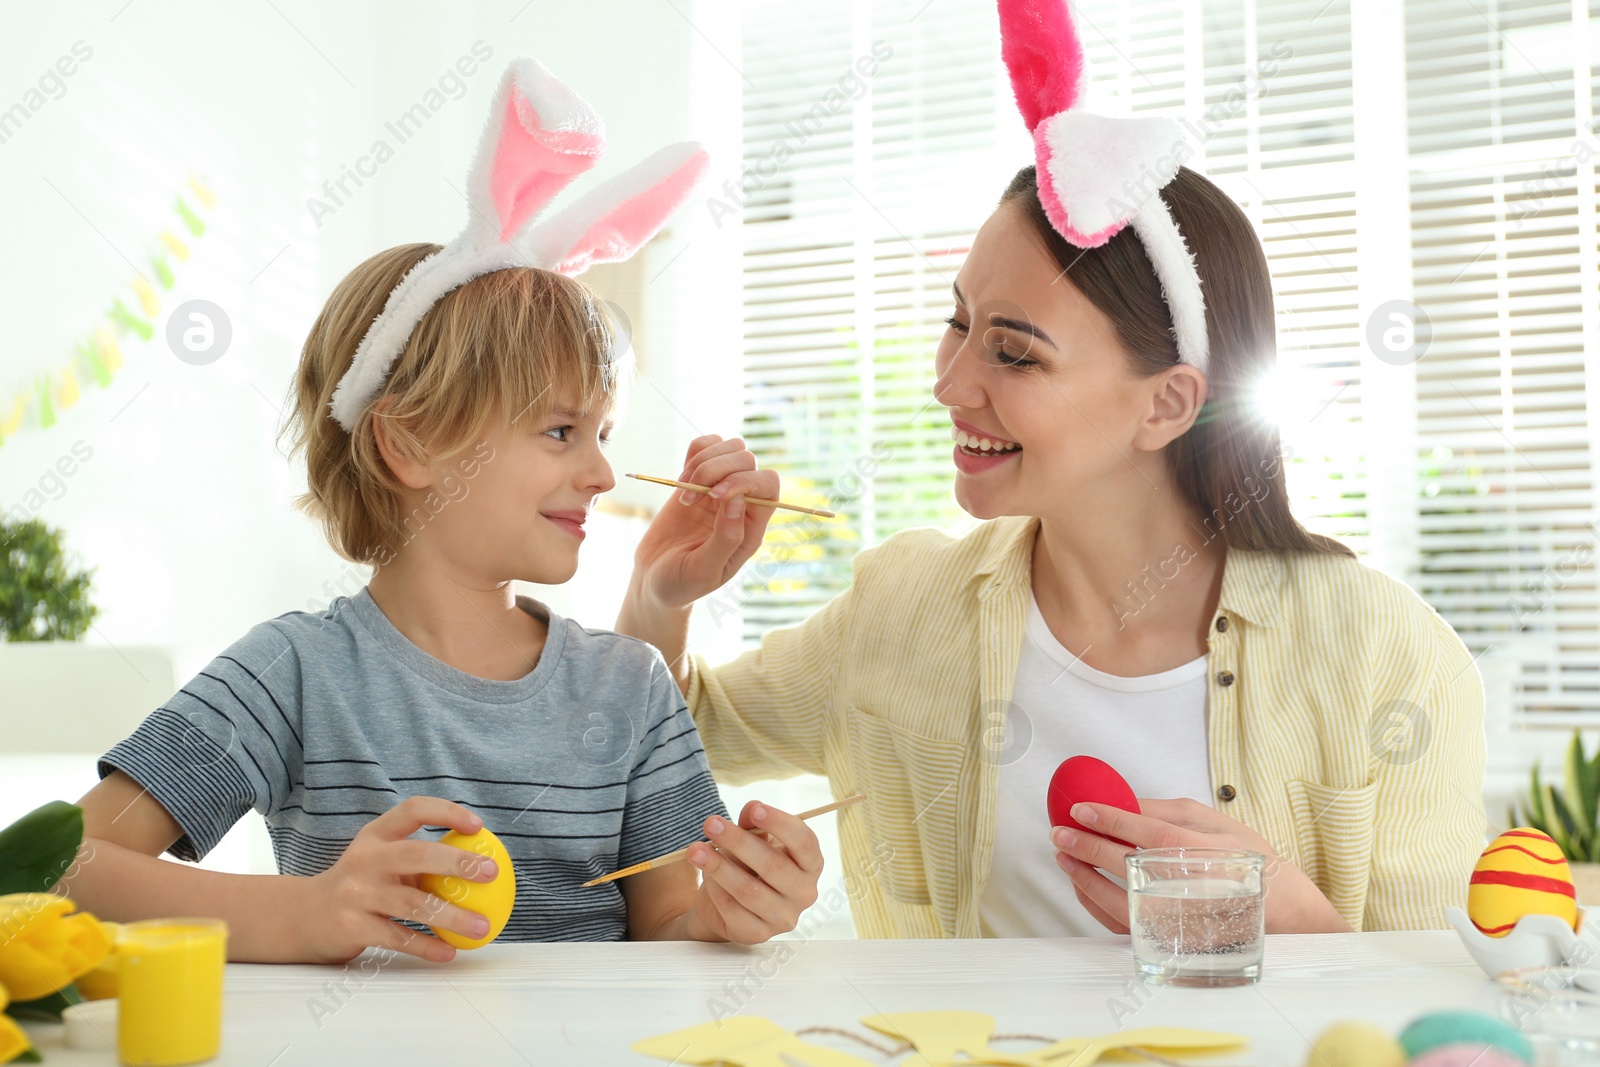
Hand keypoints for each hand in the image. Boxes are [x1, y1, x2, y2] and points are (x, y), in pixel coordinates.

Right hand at [298, 796, 500, 963]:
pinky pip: (399, 938)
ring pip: (413, 904)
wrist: (303, 917)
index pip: (413, 810)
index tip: (478, 826)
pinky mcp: (352, 927)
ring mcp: (356, 894)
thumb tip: (482, 862)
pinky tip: (450, 951)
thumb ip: (420, 859)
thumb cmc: (360, 885)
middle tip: (492, 873)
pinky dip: (428, 946)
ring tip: (482, 926)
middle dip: (458, 862)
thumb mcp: (381, 861)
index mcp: (376, 836)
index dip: (447, 813)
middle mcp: (364, 860)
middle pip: (416, 854)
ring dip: (453, 916)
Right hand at [629, 435, 780, 612]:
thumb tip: (738, 499)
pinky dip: (695, 452)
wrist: (653, 580)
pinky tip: (679, 480)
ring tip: (682, 490)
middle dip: (716, 470)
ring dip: (703, 461)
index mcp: (751, 527)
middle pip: (747, 460)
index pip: (768, 484)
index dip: (744, 480)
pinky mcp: (696, 478)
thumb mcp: (703, 571)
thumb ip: (726, 538)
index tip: (714, 496)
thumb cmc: (682, 583)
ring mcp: (719, 488)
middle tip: (688, 499)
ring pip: (730, 448)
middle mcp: (741, 503)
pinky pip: (706, 446)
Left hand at [683, 801, 822, 943]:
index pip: (804, 843)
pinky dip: (716, 890)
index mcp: (810, 864)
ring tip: (696, 850)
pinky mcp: (758, 934)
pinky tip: (705, 876)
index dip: (780, 824)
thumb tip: (751, 809)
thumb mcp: (753, 839)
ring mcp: (783, 918)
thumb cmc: (749, 864)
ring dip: (719, 867)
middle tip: (710, 823)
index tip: (754, 809)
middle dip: (738, 841)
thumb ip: (753, 824)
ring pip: (749, 890)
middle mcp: (804, 893)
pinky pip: (733, 911)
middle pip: (773, 865)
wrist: (730, 903)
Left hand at [1050, 798, 1352, 934]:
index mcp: (1205, 855)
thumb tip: (1125, 800)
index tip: (1079, 809)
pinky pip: (1123, 925)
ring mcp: (1180, 922)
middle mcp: (1191, 891)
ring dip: (1084, 878)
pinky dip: (1097, 904)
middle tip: (1059, 833)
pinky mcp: (1172, 943)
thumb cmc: (1251, 865)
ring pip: (1118, 901)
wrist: (1286, 918)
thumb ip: (1172, 813)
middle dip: (1087, 847)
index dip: (1110, 818)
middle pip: (1127, 865)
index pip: (1148, 832)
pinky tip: (1083, 883)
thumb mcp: (1223, 826)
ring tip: (1063, 857)